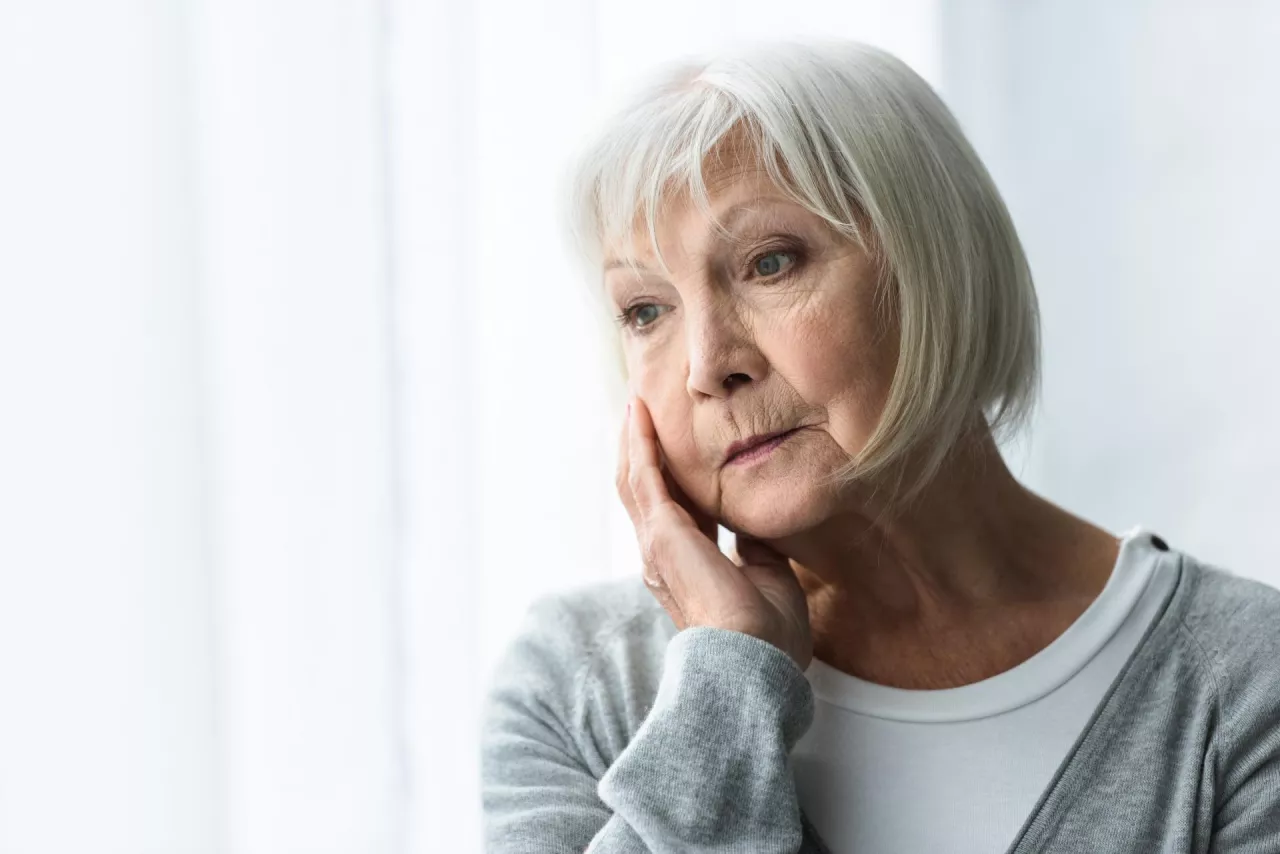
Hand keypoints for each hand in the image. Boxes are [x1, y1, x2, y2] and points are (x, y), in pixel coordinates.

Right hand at [616, 393, 813, 669]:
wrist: (755, 658)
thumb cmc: (767, 634)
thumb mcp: (767, 577)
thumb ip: (755, 548)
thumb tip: (752, 528)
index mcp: (686, 568)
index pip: (675, 512)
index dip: (673, 478)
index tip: (680, 448)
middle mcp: (661, 555)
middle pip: (643, 491)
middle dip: (642, 450)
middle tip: (643, 412)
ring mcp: (655, 544)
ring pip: (634, 479)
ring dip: (633, 439)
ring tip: (636, 404)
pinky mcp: (660, 532)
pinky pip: (643, 475)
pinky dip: (639, 442)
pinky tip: (639, 413)